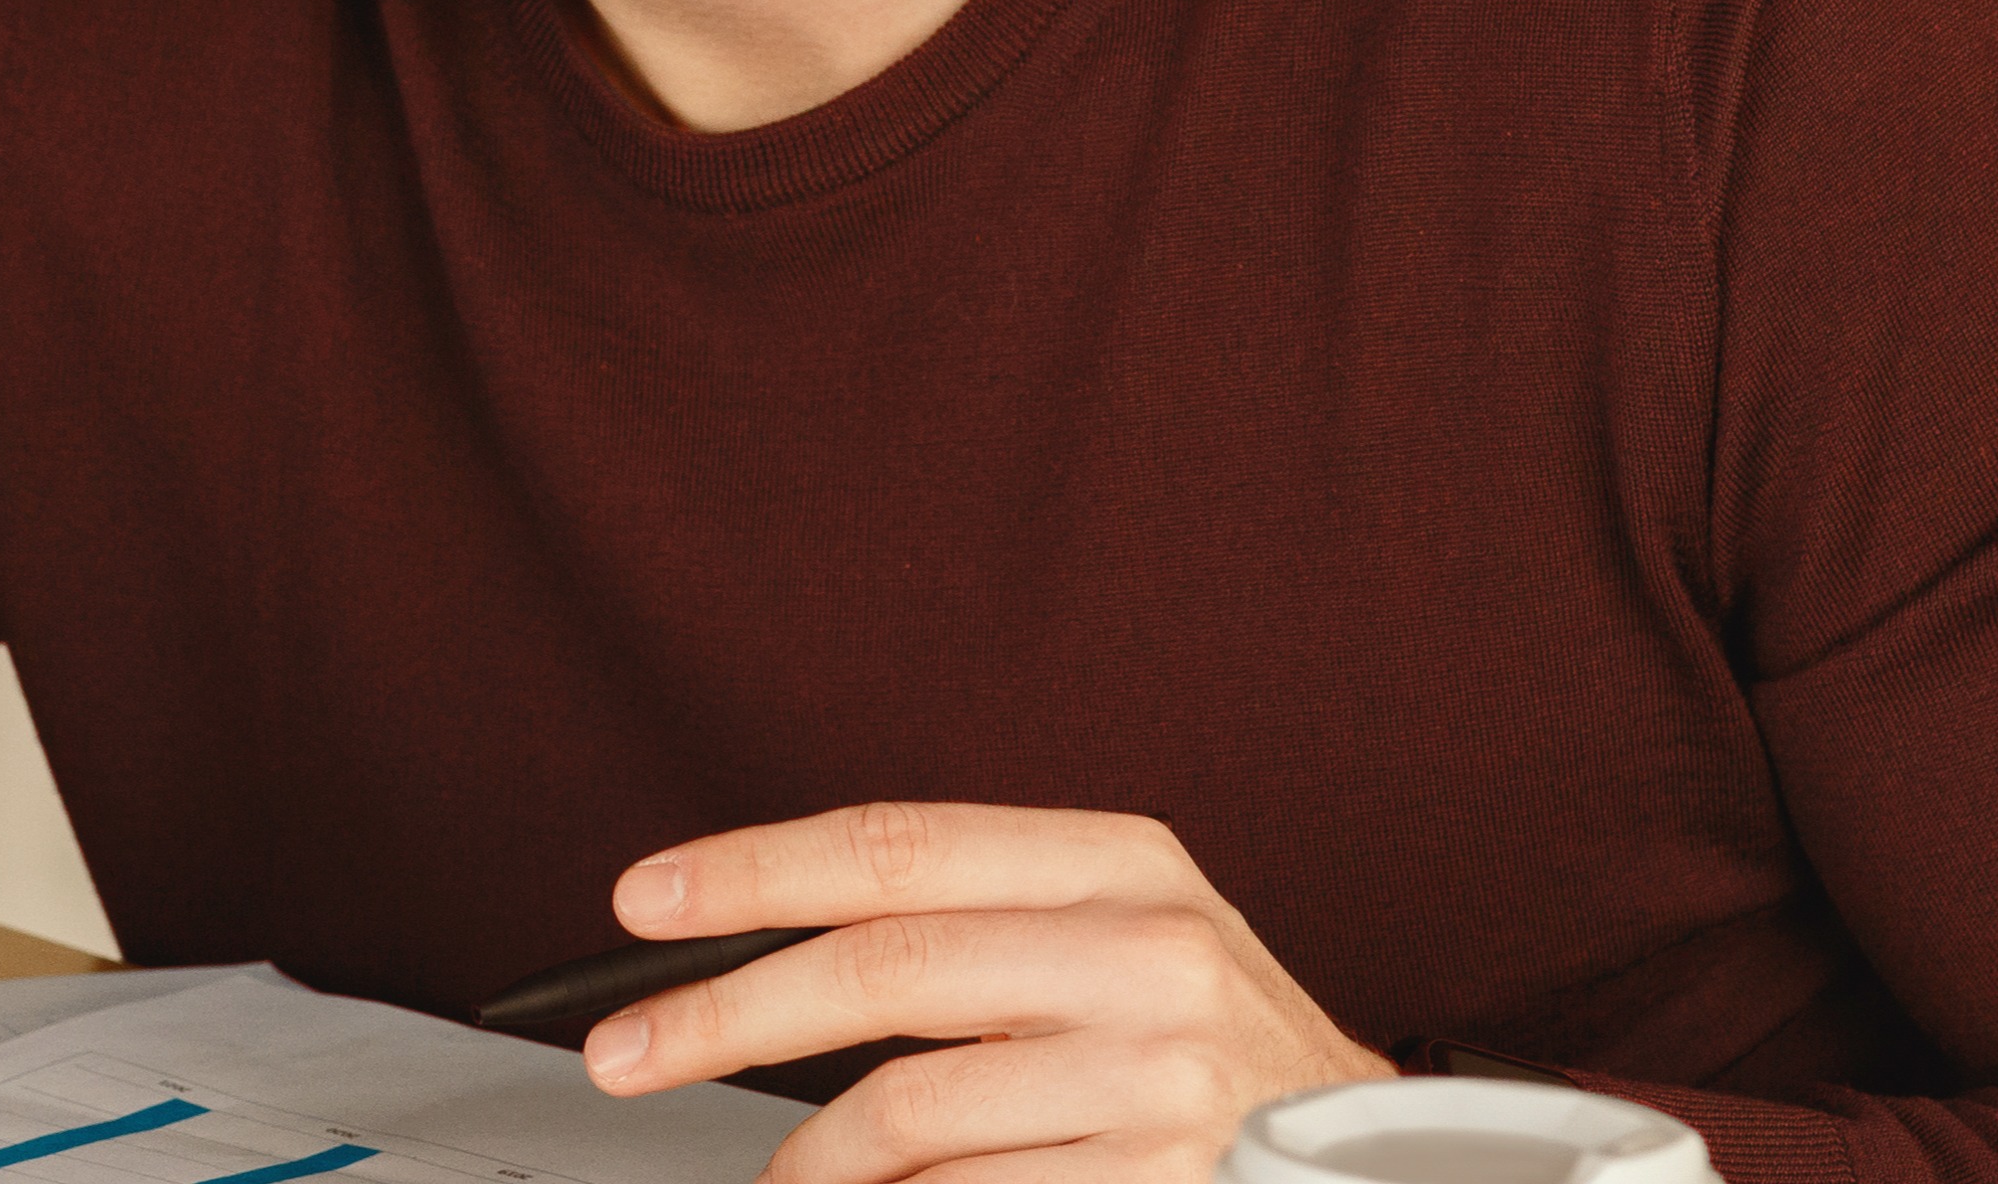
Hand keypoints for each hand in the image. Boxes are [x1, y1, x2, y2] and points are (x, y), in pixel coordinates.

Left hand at [572, 803, 1389, 1183]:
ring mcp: (1161, 1080)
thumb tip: (763, 960)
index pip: (897, 847)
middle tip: (626, 1052)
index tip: (646, 902)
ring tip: (792, 1180)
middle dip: (722, 1015)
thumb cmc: (1209, 1058)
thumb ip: (970, 929)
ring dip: (811, 1164)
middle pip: (880, 969)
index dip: (753, 871)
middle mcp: (1151, 955)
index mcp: (1124, 865)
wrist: (1372, 1168)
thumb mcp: (1114, 948)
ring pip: (904, 1114)